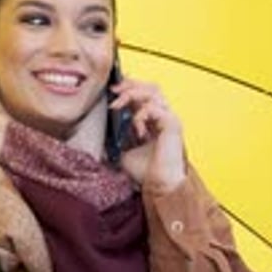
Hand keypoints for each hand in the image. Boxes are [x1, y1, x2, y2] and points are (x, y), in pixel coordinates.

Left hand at [109, 77, 185, 193]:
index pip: (142, 95)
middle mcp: (162, 116)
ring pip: (153, 91)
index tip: (111, 90)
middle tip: (114, 90)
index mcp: (153, 121)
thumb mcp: (123, 152)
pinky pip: (154, 107)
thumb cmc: (147, 173)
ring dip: (132, 94)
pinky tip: (136, 128)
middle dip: (130, 84)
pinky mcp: (172, 123)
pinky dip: (141, 114)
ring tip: (118, 104)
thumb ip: (116, 139)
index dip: (127, 88)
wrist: (159, 186)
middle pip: (149, 87)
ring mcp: (168, 118)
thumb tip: (98, 133)